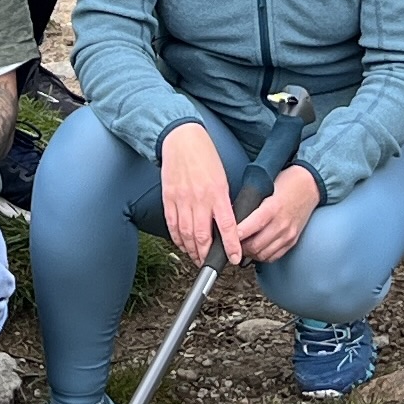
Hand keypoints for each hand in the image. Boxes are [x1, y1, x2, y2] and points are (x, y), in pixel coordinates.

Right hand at [156, 123, 238, 267]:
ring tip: (197, 258)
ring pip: (186, 234)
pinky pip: (172, 225)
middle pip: (202, 236)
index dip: (231, 245)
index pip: (227, 226)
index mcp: (217, 193)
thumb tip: (226, 224)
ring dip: (191, 251)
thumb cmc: (205, 156)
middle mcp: (199, 199)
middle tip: (210, 264)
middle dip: (206, 255)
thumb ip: (223, 201)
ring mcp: (181, 200)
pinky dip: (177, 238)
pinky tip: (182, 244)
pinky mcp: (168, 198)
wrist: (181, 139)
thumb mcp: (222, 178)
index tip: (234, 258)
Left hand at [226, 161, 321, 264]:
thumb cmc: (288, 182)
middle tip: (231, 243)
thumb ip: (251, 202)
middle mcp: (281, 224)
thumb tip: (232, 214)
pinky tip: (257, 249)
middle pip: (255, 246)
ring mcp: (288, 234)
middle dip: (240, 247)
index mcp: (272, 208)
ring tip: (243, 247)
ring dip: (250, 254)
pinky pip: (274, 256)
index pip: (251, 227)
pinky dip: (263, 256)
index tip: (227, 236)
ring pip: (263, 254)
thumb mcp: (266, 186)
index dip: (236, 235)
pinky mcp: (292, 240)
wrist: (310, 184)